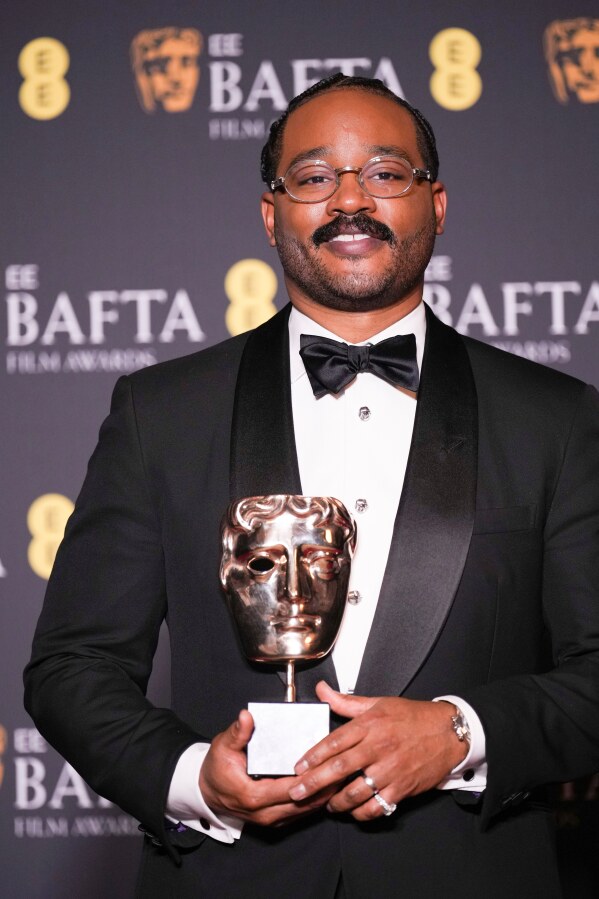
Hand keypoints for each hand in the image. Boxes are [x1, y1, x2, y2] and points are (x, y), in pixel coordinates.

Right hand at [199, 709, 336, 826]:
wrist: (207, 791)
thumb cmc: (216, 770)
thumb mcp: (223, 746)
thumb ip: (238, 732)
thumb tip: (247, 717)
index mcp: (254, 796)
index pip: (290, 789)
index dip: (310, 777)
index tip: (327, 764)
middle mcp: (265, 812)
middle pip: (304, 802)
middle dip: (325, 786)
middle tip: (344, 769)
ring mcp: (271, 819)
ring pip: (306, 810)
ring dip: (324, 794)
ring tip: (342, 776)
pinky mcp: (276, 819)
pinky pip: (301, 812)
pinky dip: (316, 800)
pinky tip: (329, 786)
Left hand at [287, 682, 466, 820]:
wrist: (448, 732)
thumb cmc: (412, 716)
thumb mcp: (379, 703)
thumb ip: (346, 702)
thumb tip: (321, 690)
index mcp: (370, 724)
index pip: (335, 741)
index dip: (313, 756)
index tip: (298, 767)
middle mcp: (378, 747)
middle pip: (339, 768)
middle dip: (314, 783)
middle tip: (297, 792)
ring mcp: (391, 770)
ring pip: (356, 792)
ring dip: (337, 802)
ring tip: (327, 804)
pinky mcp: (403, 788)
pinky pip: (377, 807)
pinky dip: (362, 813)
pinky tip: (353, 811)